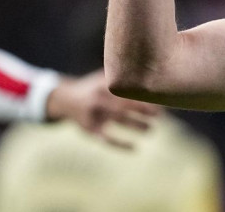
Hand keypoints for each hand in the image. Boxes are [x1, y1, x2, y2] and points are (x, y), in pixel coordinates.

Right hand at [45, 70, 160, 148]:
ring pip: (118, 121)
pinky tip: (135, 148)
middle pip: (124, 105)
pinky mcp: (89, 130)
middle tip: (159, 116)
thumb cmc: (94, 87)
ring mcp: (93, 115)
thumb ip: (122, 76)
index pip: (127, 90)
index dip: (143, 96)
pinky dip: (121, 144)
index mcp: (103, 85)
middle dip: (143, 111)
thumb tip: (153, 75)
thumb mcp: (104, 78)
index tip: (158, 100)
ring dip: (136, 126)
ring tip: (151, 130)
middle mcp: (98, 99)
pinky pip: (106, 139)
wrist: (64, 99)